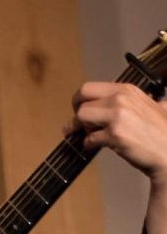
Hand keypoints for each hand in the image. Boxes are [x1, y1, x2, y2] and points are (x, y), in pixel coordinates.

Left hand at [67, 81, 166, 233]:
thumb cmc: (159, 131)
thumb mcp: (149, 106)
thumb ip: (131, 101)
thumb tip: (115, 101)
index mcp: (126, 90)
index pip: (88, 88)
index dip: (79, 100)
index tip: (78, 109)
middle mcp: (121, 99)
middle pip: (81, 102)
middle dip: (75, 115)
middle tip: (76, 125)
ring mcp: (117, 116)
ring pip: (81, 117)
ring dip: (82, 129)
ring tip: (92, 136)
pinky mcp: (114, 135)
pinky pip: (89, 139)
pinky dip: (88, 144)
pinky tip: (95, 146)